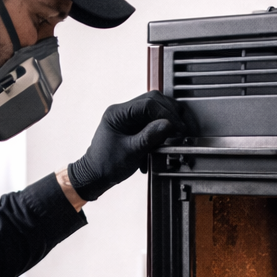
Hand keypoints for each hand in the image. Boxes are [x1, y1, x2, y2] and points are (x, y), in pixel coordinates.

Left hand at [67, 92, 187, 200]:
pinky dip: (161, 126)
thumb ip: (149, 137)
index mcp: (117, 113)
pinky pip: (151, 119)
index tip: (177, 126)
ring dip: (167, 118)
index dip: (166, 114)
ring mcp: (128, 117)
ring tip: (176, 131)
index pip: (147, 104)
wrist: (96, 175)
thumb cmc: (106, 165)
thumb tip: (168, 124)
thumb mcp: (131, 152)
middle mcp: (123, 111)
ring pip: (154, 108)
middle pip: (152, 101)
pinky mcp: (134, 125)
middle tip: (180, 127)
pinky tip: (167, 135)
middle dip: (169, 113)